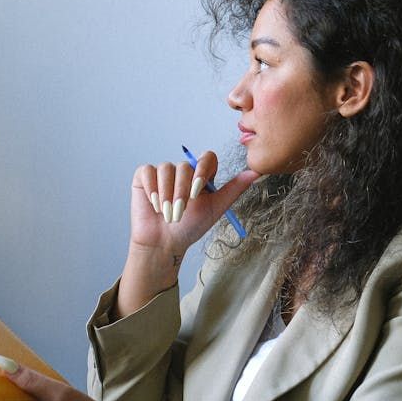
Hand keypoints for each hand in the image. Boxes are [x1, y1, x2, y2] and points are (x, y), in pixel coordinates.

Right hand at [117, 151, 259, 318]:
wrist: (165, 243)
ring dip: (166, 194)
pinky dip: (151, 188)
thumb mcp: (216, 208)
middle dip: (181, 192)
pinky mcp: (144, 177)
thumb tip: (257, 172)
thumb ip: (234, 189)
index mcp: (201, 175)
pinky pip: (147, 171)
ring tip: (166, 213)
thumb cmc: (190, 227)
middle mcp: (183, 170)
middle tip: (180, 212)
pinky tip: (154, 204)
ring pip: (165, 168)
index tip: (197, 192)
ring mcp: (163, 172)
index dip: (202, 171)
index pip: (207, 157)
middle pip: (184, 166)